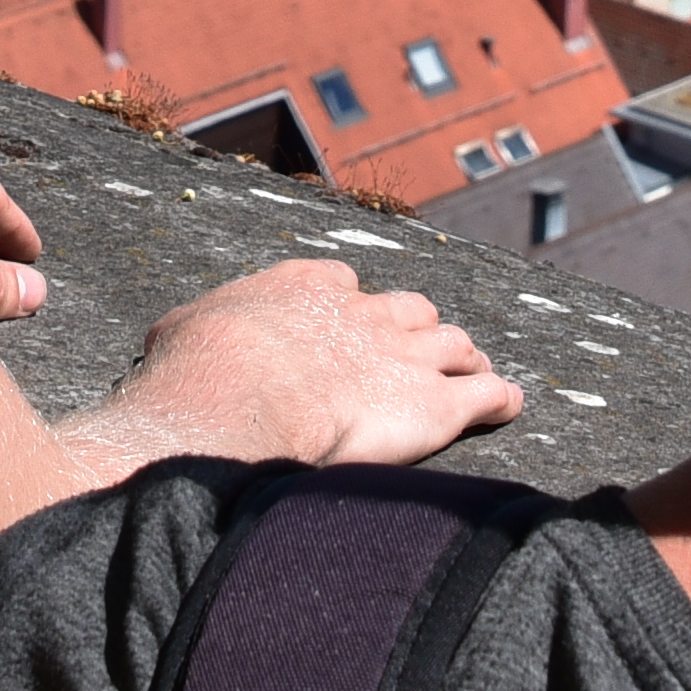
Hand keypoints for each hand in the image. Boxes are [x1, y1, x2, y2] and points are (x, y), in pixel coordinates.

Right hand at [65, 258, 519, 480]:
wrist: (241, 397)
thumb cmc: (197, 369)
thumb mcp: (181, 333)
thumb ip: (200, 336)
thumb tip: (181, 352)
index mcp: (307, 287)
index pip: (343, 286)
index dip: (349, 309)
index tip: (348, 326)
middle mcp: (366, 311)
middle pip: (408, 310)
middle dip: (415, 330)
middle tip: (420, 352)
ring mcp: (409, 354)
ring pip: (454, 343)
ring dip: (464, 357)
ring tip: (474, 369)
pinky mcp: (440, 403)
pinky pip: (488, 392)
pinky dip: (501, 398)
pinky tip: (509, 404)